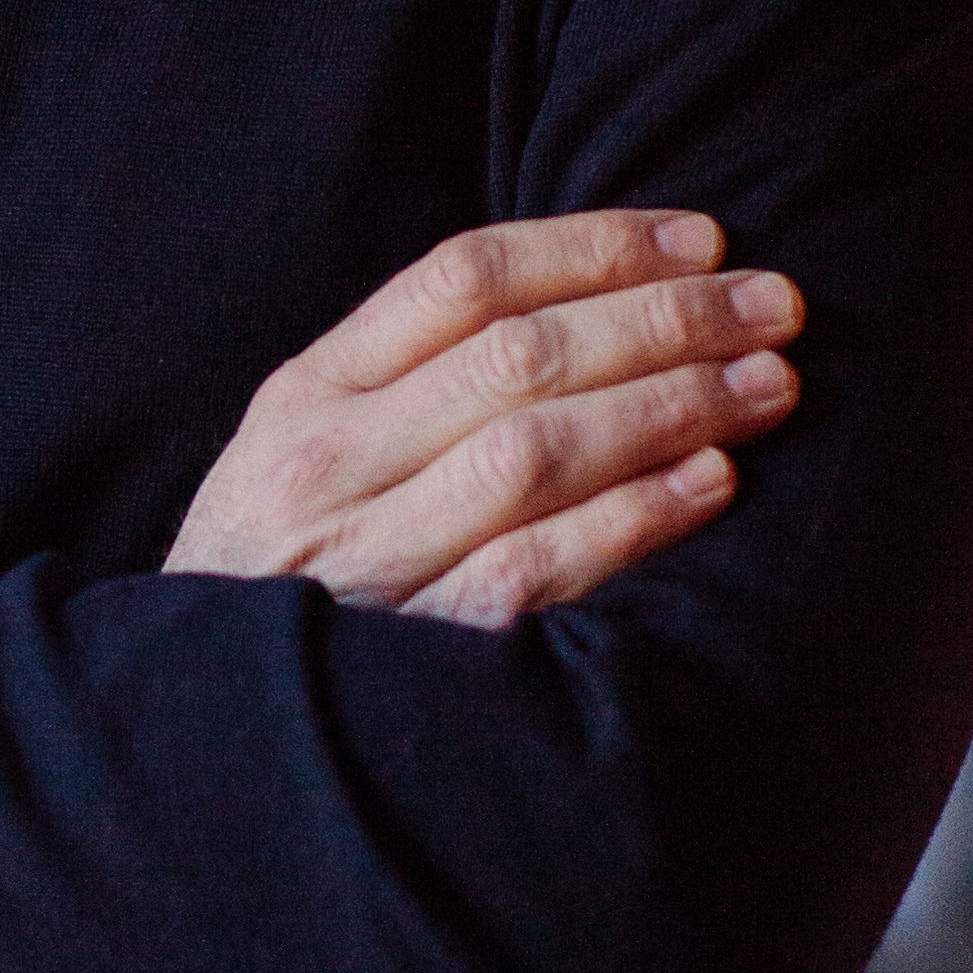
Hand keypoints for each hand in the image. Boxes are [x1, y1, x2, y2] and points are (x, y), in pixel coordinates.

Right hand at [164, 213, 799, 627]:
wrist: (199, 732)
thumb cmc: (282, 579)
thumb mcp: (303, 456)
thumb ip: (408, 381)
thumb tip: (592, 299)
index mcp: (306, 394)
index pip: (465, 278)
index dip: (597, 247)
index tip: (704, 240)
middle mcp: (330, 464)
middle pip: (520, 354)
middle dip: (664, 318)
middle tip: (774, 305)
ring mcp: (369, 559)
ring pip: (537, 449)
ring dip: (671, 404)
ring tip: (768, 383)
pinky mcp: (419, 649)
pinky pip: (539, 566)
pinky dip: (635, 517)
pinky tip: (712, 482)